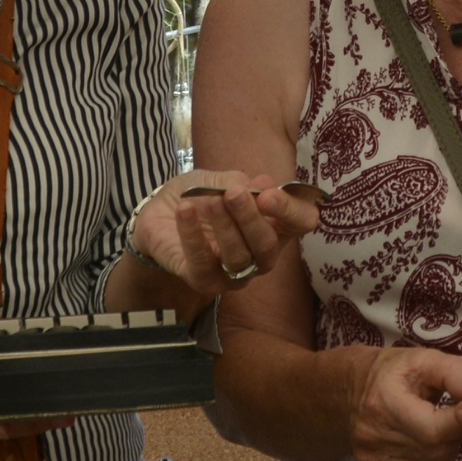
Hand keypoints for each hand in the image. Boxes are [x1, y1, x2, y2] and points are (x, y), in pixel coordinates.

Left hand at [129, 170, 320, 303]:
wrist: (160, 211)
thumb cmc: (200, 195)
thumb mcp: (220, 179)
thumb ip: (241, 182)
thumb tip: (264, 184)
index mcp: (274, 224)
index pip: (301, 222)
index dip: (291, 211)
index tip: (268, 195)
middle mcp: (260, 254)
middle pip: (267, 245)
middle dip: (251, 218)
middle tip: (233, 194)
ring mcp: (234, 273)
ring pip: (239, 257)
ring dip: (224, 226)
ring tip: (209, 200)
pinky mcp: (204, 281)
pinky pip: (203, 264)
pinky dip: (194, 236)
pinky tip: (185, 211)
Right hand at [352, 345, 461, 460]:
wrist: (351, 391)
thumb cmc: (395, 373)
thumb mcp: (425, 360)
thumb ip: (456, 374)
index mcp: (384, 403)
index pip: (435, 430)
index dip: (460, 422)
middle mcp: (372, 437)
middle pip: (437, 453)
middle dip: (453, 437)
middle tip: (448, 418)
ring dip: (443, 453)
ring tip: (434, 430)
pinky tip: (419, 446)